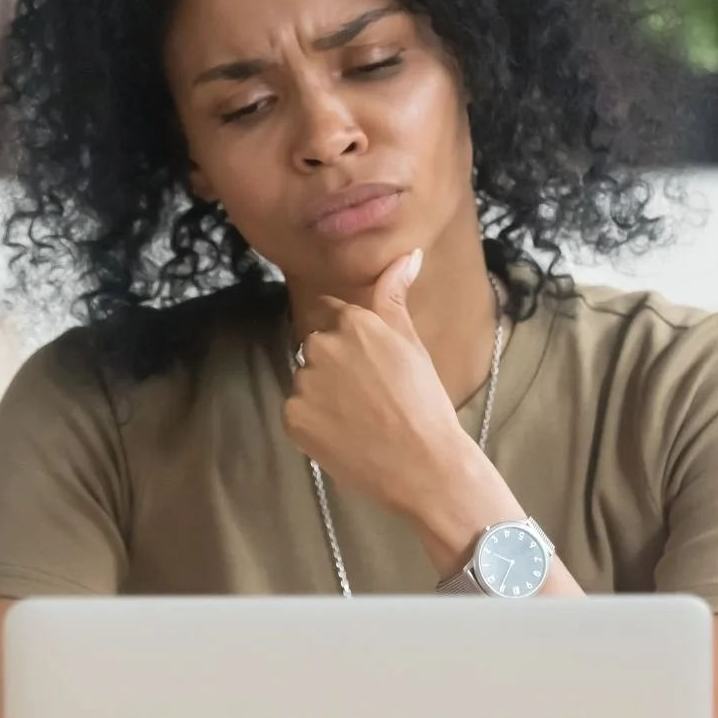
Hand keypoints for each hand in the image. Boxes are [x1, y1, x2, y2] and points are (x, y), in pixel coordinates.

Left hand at [281, 248, 471, 517]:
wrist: (423, 464)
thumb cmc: (425, 402)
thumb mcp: (412, 342)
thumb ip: (395, 294)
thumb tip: (408, 253)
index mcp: (353, 323)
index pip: (332, 313)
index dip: (350, 340)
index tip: (368, 363)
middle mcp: (322, 346)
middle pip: (318, 348)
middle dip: (336, 367)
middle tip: (370, 396)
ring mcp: (303, 383)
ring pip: (307, 381)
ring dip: (324, 395)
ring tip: (359, 419)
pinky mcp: (293, 417)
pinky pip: (298, 413)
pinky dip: (315, 423)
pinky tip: (344, 436)